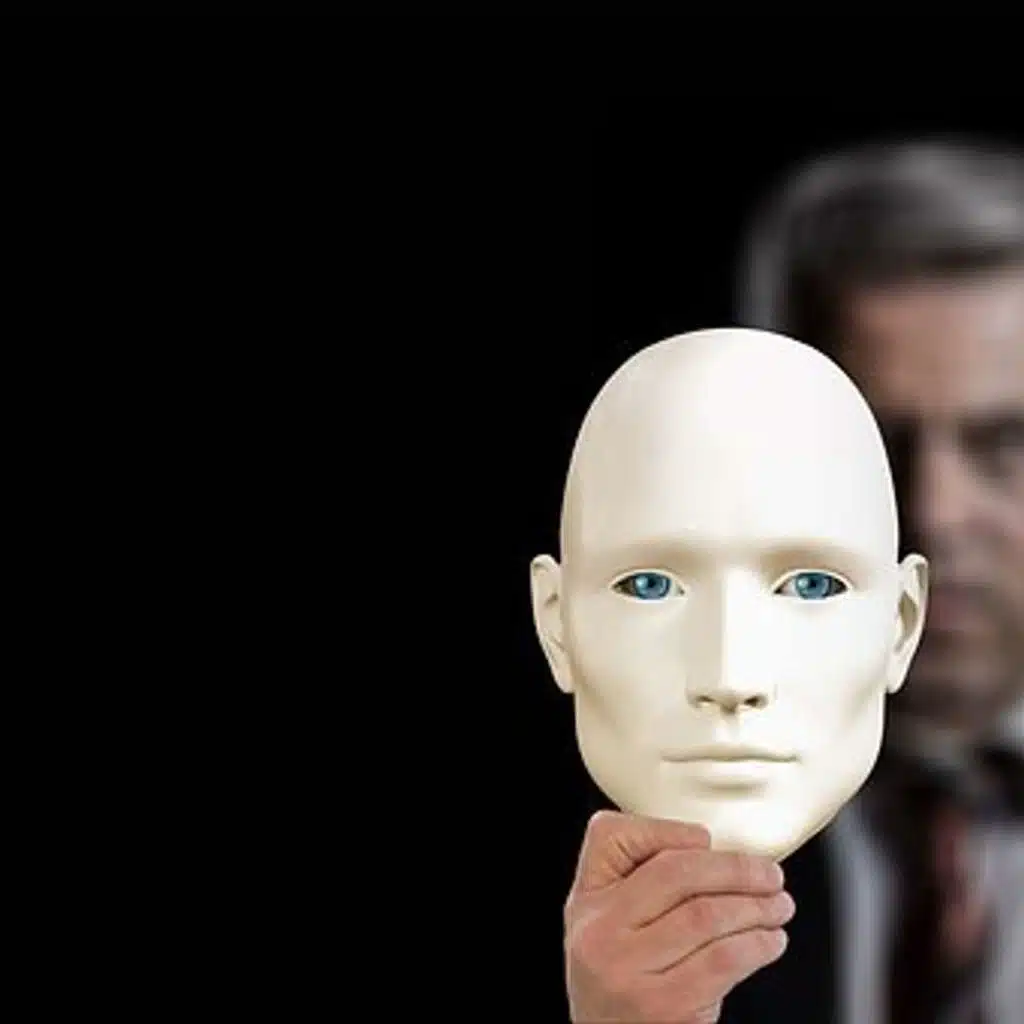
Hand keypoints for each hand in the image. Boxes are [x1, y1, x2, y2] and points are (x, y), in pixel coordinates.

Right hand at [564, 810, 793, 1022]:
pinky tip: (770, 941)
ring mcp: (628, 972)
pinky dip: (758, 945)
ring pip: (706, 915)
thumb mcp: (608, 927)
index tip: (707, 840)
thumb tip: (709, 852)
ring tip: (778, 906)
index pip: (615, 837)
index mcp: (586, 902)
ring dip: (757, 907)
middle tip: (769, 873)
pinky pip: (723, 960)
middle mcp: (599, 933)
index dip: (668, 830)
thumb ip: (639, 883)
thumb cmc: (620, 987)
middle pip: (676, 872)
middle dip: (735, 868)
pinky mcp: (663, 1007)